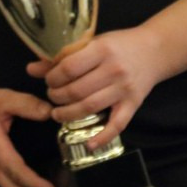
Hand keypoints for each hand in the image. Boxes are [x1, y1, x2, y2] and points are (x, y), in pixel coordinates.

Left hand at [26, 29, 162, 149]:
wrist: (155, 50)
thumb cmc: (119, 44)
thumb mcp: (91, 43)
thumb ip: (62, 57)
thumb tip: (31, 69)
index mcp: (102, 50)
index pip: (70, 67)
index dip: (53, 78)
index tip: (48, 81)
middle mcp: (114, 70)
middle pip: (77, 90)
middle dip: (57, 97)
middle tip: (52, 97)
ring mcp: (124, 89)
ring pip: (90, 107)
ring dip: (69, 114)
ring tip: (57, 114)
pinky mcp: (134, 104)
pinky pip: (118, 125)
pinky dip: (103, 137)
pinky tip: (88, 143)